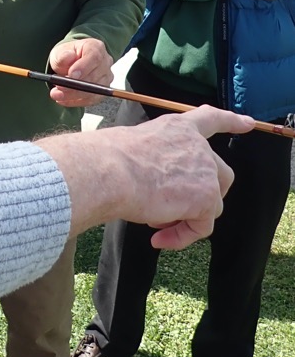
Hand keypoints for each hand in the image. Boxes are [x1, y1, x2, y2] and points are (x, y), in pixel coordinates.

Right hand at [39, 105, 254, 246]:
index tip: (249, 122)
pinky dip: (182, 236)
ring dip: (185, 219)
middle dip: (206, 194)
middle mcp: (197, 145)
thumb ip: (156, 160)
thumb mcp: (135, 146)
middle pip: (220, 173)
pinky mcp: (207, 198)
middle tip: (175, 210)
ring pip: (210, 204)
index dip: (231, 121)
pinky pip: (202, 226)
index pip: (210, 118)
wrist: (110, 171)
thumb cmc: (108, 158)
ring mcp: (206, 171)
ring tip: (155, 225)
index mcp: (177, 127)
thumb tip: (151, 185)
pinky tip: (159, 238)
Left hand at [48, 38, 112, 106]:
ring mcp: (106, 77)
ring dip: (73, 95)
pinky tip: (64, 99)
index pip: (94, 57)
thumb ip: (63, 55)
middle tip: (58, 88)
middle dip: (75, 85)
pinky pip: (91, 100)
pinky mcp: (102, 91)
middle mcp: (105, 62)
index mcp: (96, 47)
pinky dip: (76, 101)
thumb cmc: (68, 55)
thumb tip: (68, 57)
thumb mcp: (60, 52)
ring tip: (57, 94)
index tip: (70, 75)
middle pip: (94, 77)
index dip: (83, 67)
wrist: (72, 63)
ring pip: (93, 91)